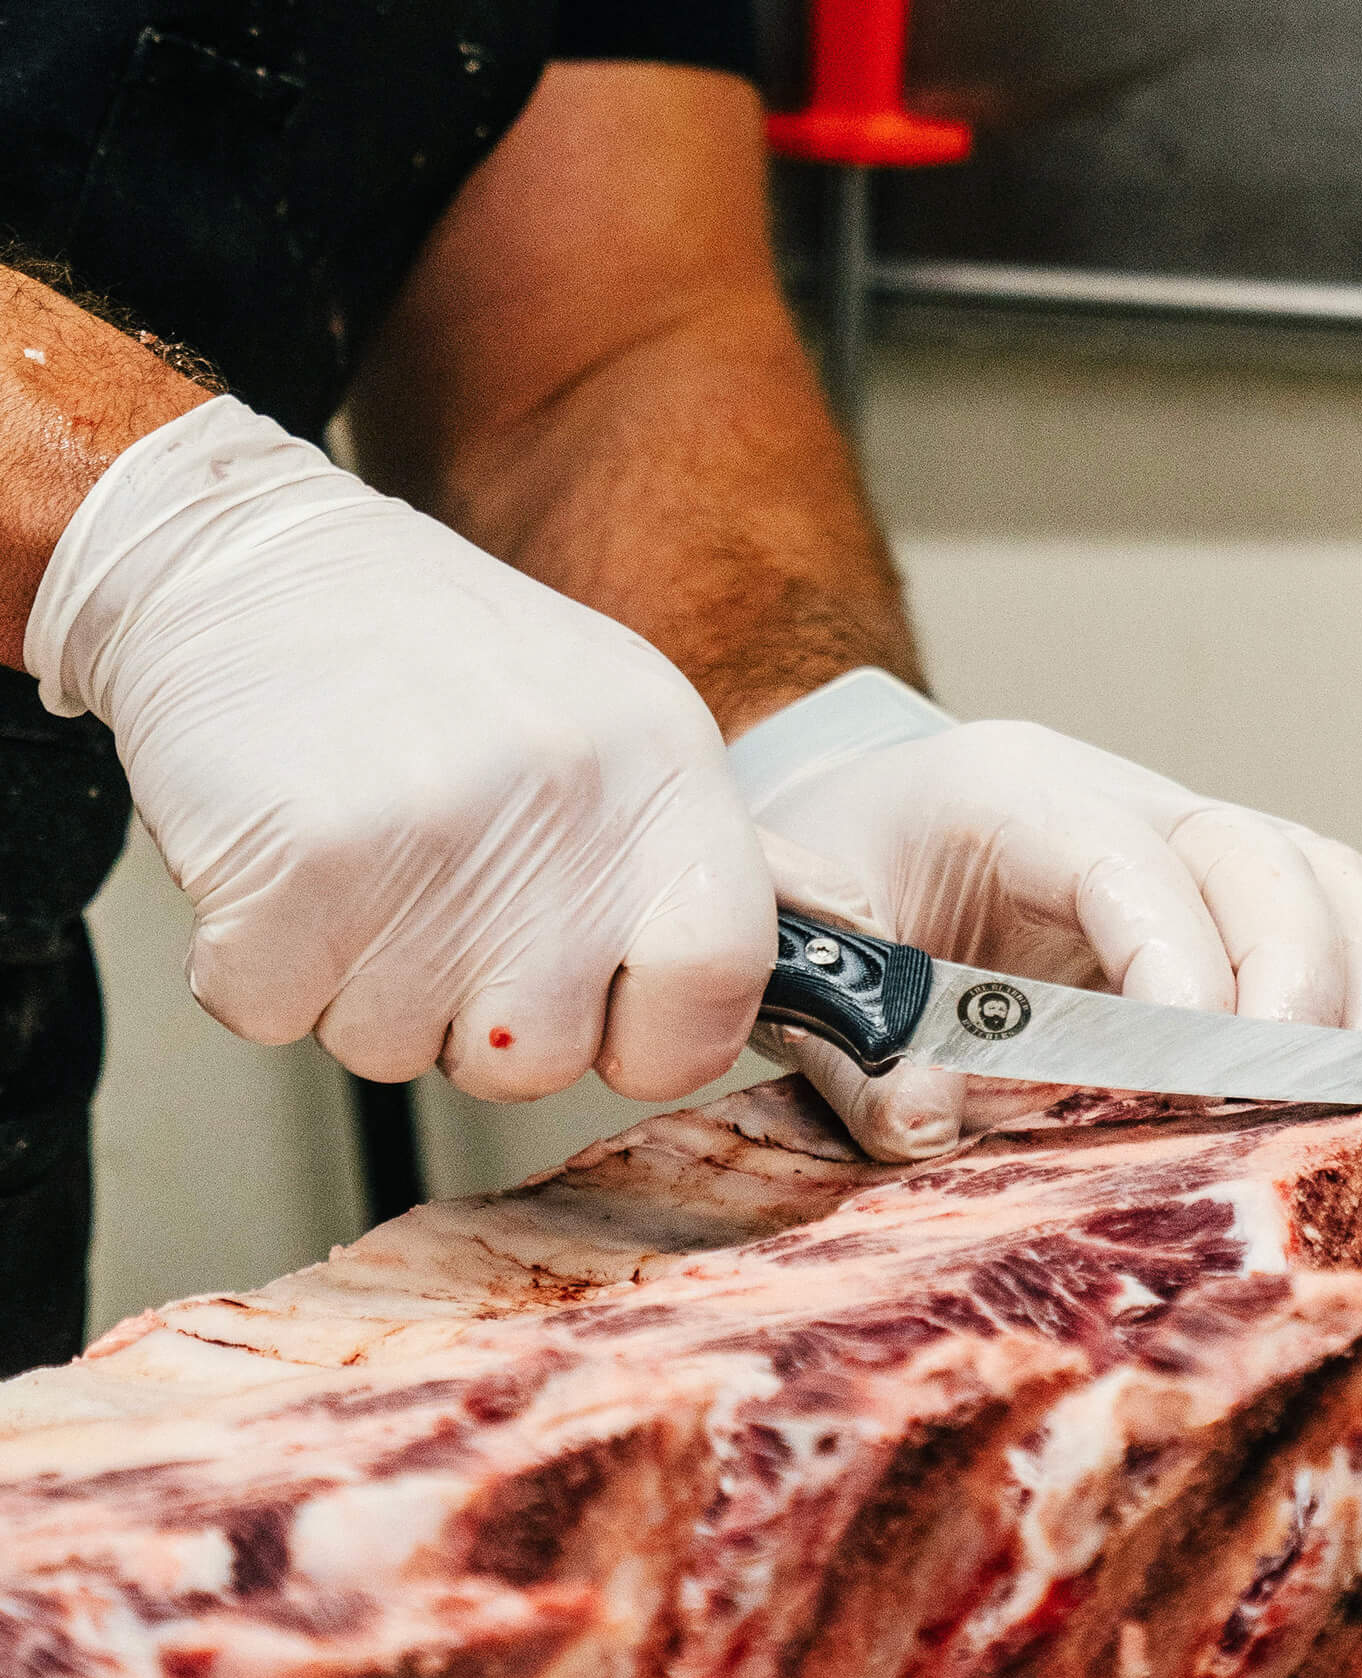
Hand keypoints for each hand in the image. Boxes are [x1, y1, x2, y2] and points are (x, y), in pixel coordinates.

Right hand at [25, 396, 773, 1102]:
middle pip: (543, 1058)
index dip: (664, 1039)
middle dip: (481, 1027)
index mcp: (664, 768)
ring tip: (363, 869)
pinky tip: (288, 871)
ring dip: (362, 991)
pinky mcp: (296, 866)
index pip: (720, 976)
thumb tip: (744, 1009)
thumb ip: (673, 868)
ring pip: (396, 1050)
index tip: (615, 1019)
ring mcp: (430, 835)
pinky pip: (280, 1019)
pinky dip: (262, 971)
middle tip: (442, 914)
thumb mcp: (614, 728)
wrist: (242, 559)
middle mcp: (565, 800)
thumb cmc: (435, 661)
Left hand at [740, 676, 1361, 1158]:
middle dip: (1291, 980)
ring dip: (1358, 985)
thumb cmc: (829, 891)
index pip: (1124, 856)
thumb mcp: (804, 953)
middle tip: (1281, 1101)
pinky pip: (1330, 911)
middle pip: (1251, 853)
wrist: (844, 835)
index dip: (1175, 958)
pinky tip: (1355, 1081)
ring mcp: (1178, 835)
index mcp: (1005, 790)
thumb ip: (849, 1045)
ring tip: (1355, 1098)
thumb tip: (923, 1124)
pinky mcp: (1215, 893)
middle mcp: (1114, 795)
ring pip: (1318, 875)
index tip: (1190, 1072)